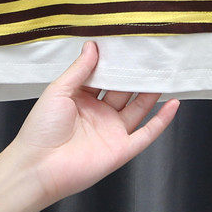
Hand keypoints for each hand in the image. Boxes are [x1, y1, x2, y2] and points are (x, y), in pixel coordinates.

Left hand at [0, 40, 179, 206]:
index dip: (116, 62)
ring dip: (152, 92)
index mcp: (82, 100)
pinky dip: (162, 120)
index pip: (104, 77)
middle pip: (124, 90)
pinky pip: (146, 133)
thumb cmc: (41, 129)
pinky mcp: (121, 149)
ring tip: (165, 72)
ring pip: (139, 107)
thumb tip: (92, 45)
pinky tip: (173, 104)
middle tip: (153, 55)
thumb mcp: (58, 91)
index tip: (128, 44)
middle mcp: (100, 114)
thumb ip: (79, 69)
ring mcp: (112, 131)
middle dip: (137, 74)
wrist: (38, 168)